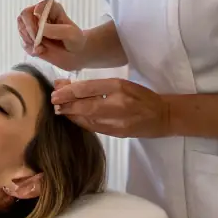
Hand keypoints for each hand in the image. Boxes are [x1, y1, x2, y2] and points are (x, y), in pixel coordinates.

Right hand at [17, 0, 85, 71]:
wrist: (75, 54)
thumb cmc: (75, 40)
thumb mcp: (71, 34)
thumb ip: (56, 30)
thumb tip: (40, 28)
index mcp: (50, 8)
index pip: (36, 8)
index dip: (34, 19)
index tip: (39, 31)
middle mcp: (40, 15)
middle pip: (23, 17)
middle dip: (29, 32)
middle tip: (38, 42)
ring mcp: (34, 26)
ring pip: (22, 30)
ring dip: (29, 41)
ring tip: (42, 48)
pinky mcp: (31, 38)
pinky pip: (23, 42)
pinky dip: (30, 49)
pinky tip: (40, 51)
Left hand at [51, 77, 171, 138]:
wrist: (163, 115)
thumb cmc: (142, 96)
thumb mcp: (121, 84)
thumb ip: (96, 85)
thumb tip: (67, 84)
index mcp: (118, 86)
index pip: (86, 88)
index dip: (68, 91)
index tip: (55, 90)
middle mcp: (117, 102)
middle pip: (84, 104)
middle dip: (66, 104)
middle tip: (53, 102)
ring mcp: (118, 120)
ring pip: (87, 118)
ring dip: (71, 115)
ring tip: (60, 110)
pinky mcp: (118, 133)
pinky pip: (94, 128)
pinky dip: (82, 123)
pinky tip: (74, 119)